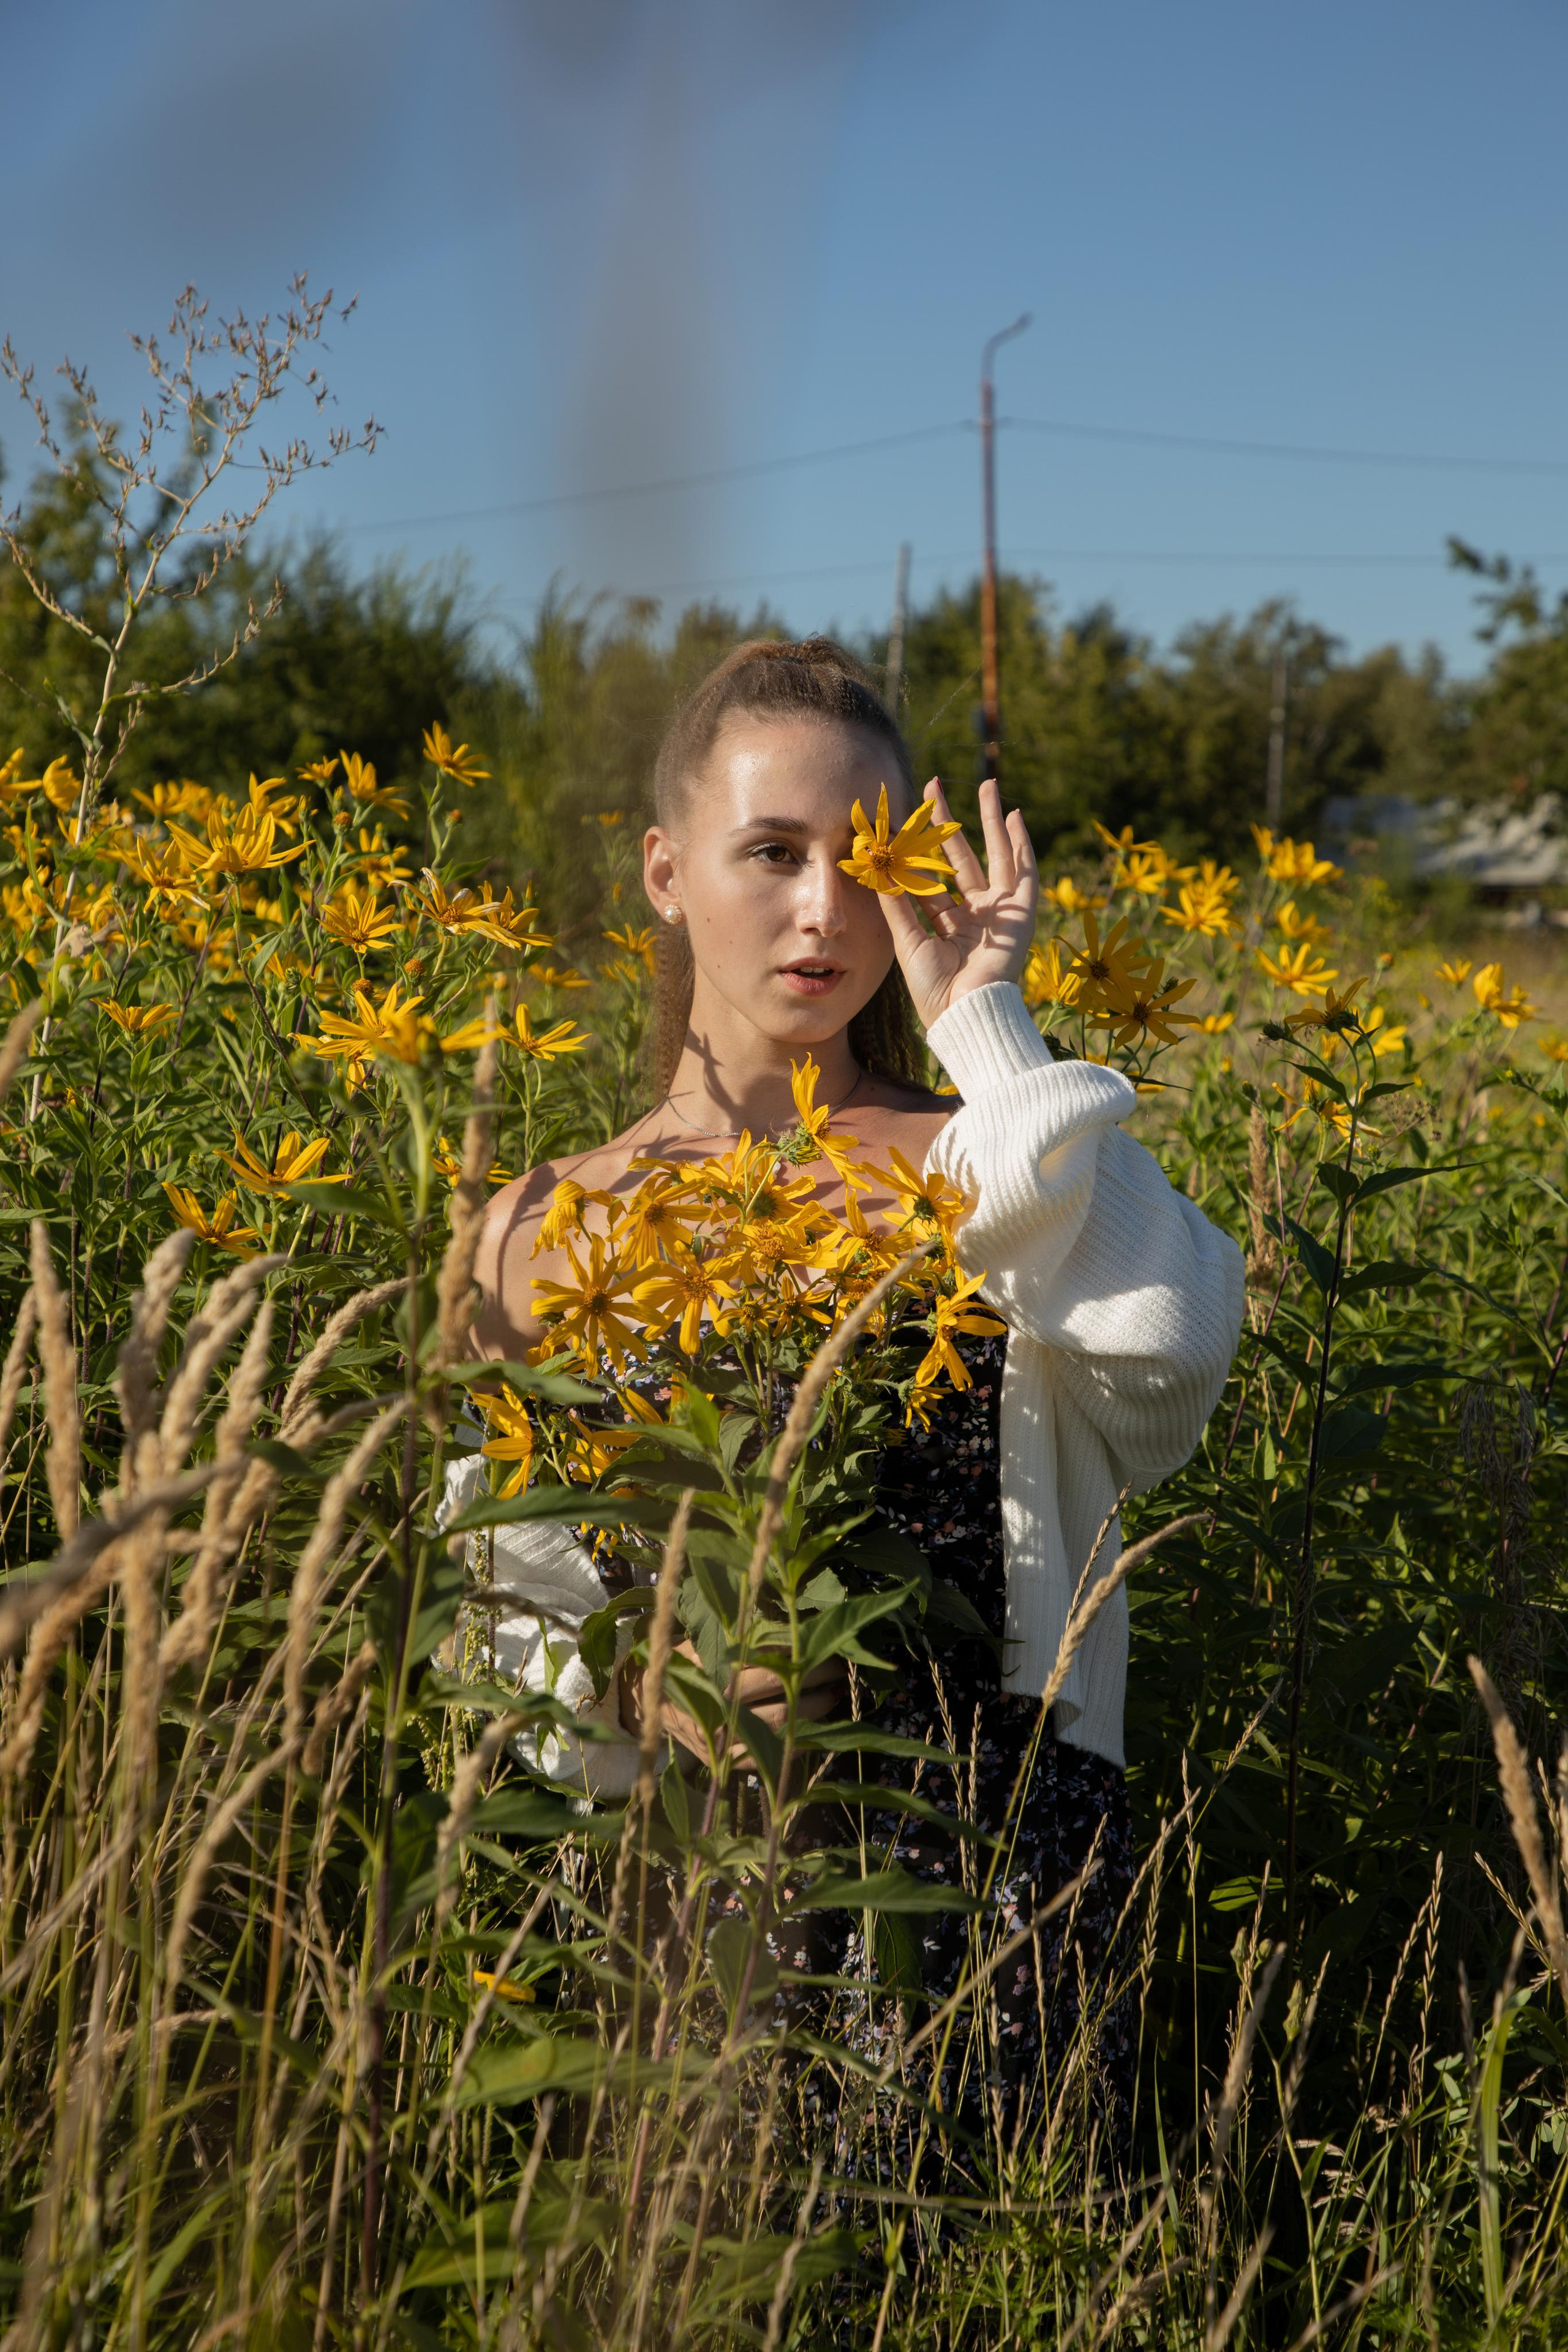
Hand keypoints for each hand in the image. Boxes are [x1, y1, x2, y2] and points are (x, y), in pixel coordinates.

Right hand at [620, 1642, 845, 1765]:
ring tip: (834, 1693)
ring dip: (816, 1709)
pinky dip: (799, 1742)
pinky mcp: (727, 1761)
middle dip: (816, 1676)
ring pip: (783, 1726)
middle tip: (838, 1665)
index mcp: (714, 1668)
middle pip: (782, 1690)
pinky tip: (816, 1729)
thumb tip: (794, 1621)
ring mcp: (723, 1738)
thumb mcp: (704, 1639)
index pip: (769, 1657)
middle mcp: (719, 1705)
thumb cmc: (683, 1662)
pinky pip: (773, 1757)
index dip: (801, 1649)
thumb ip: (742, 1632)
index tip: (823, 1639)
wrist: (647, 1702)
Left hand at [877, 776, 1038, 1030]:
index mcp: (949, 924)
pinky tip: (1015, 816)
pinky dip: (1022, 845)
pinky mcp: (1020, 914)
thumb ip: (896, 904)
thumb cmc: (935, 989)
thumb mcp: (909, 941)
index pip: (931, 877)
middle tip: (934, 787)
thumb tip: (876, 868)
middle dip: (949, 823)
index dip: (916, 850)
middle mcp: (976, 915)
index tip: (901, 819)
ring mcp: (999, 913)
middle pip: (961, 857)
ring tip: (987, 785)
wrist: (966, 1014)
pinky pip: (1025, 873)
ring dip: (991, 820)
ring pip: (996, 855)